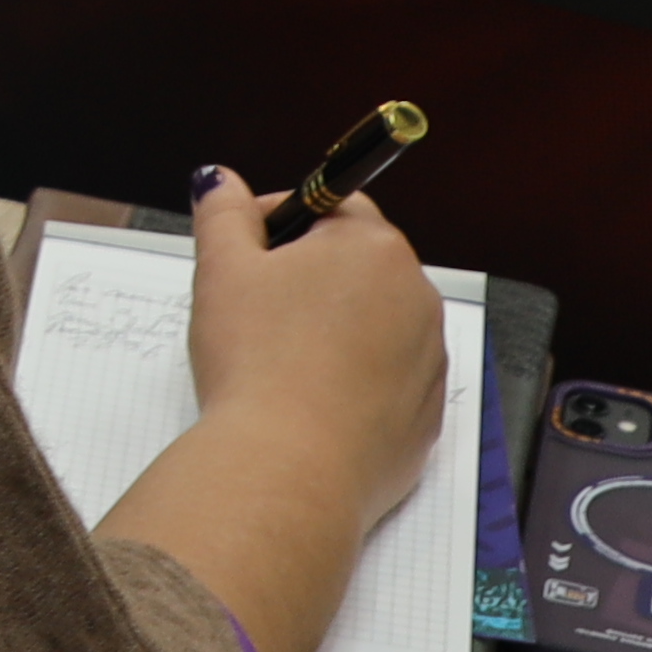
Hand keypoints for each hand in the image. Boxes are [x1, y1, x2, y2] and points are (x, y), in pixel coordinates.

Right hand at [179, 166, 448, 533]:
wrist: (290, 469)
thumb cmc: (257, 363)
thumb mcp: (222, 270)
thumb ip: (223, 212)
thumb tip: (222, 181)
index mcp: (373, 247)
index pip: (332, 206)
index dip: (280, 223)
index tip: (245, 254)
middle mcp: (417, 297)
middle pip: (357, 265)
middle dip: (308, 278)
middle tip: (255, 310)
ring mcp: (429, 361)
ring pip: (374, 324)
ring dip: (334, 330)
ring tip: (280, 362)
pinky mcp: (427, 417)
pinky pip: (387, 381)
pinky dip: (353, 382)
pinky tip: (308, 401)